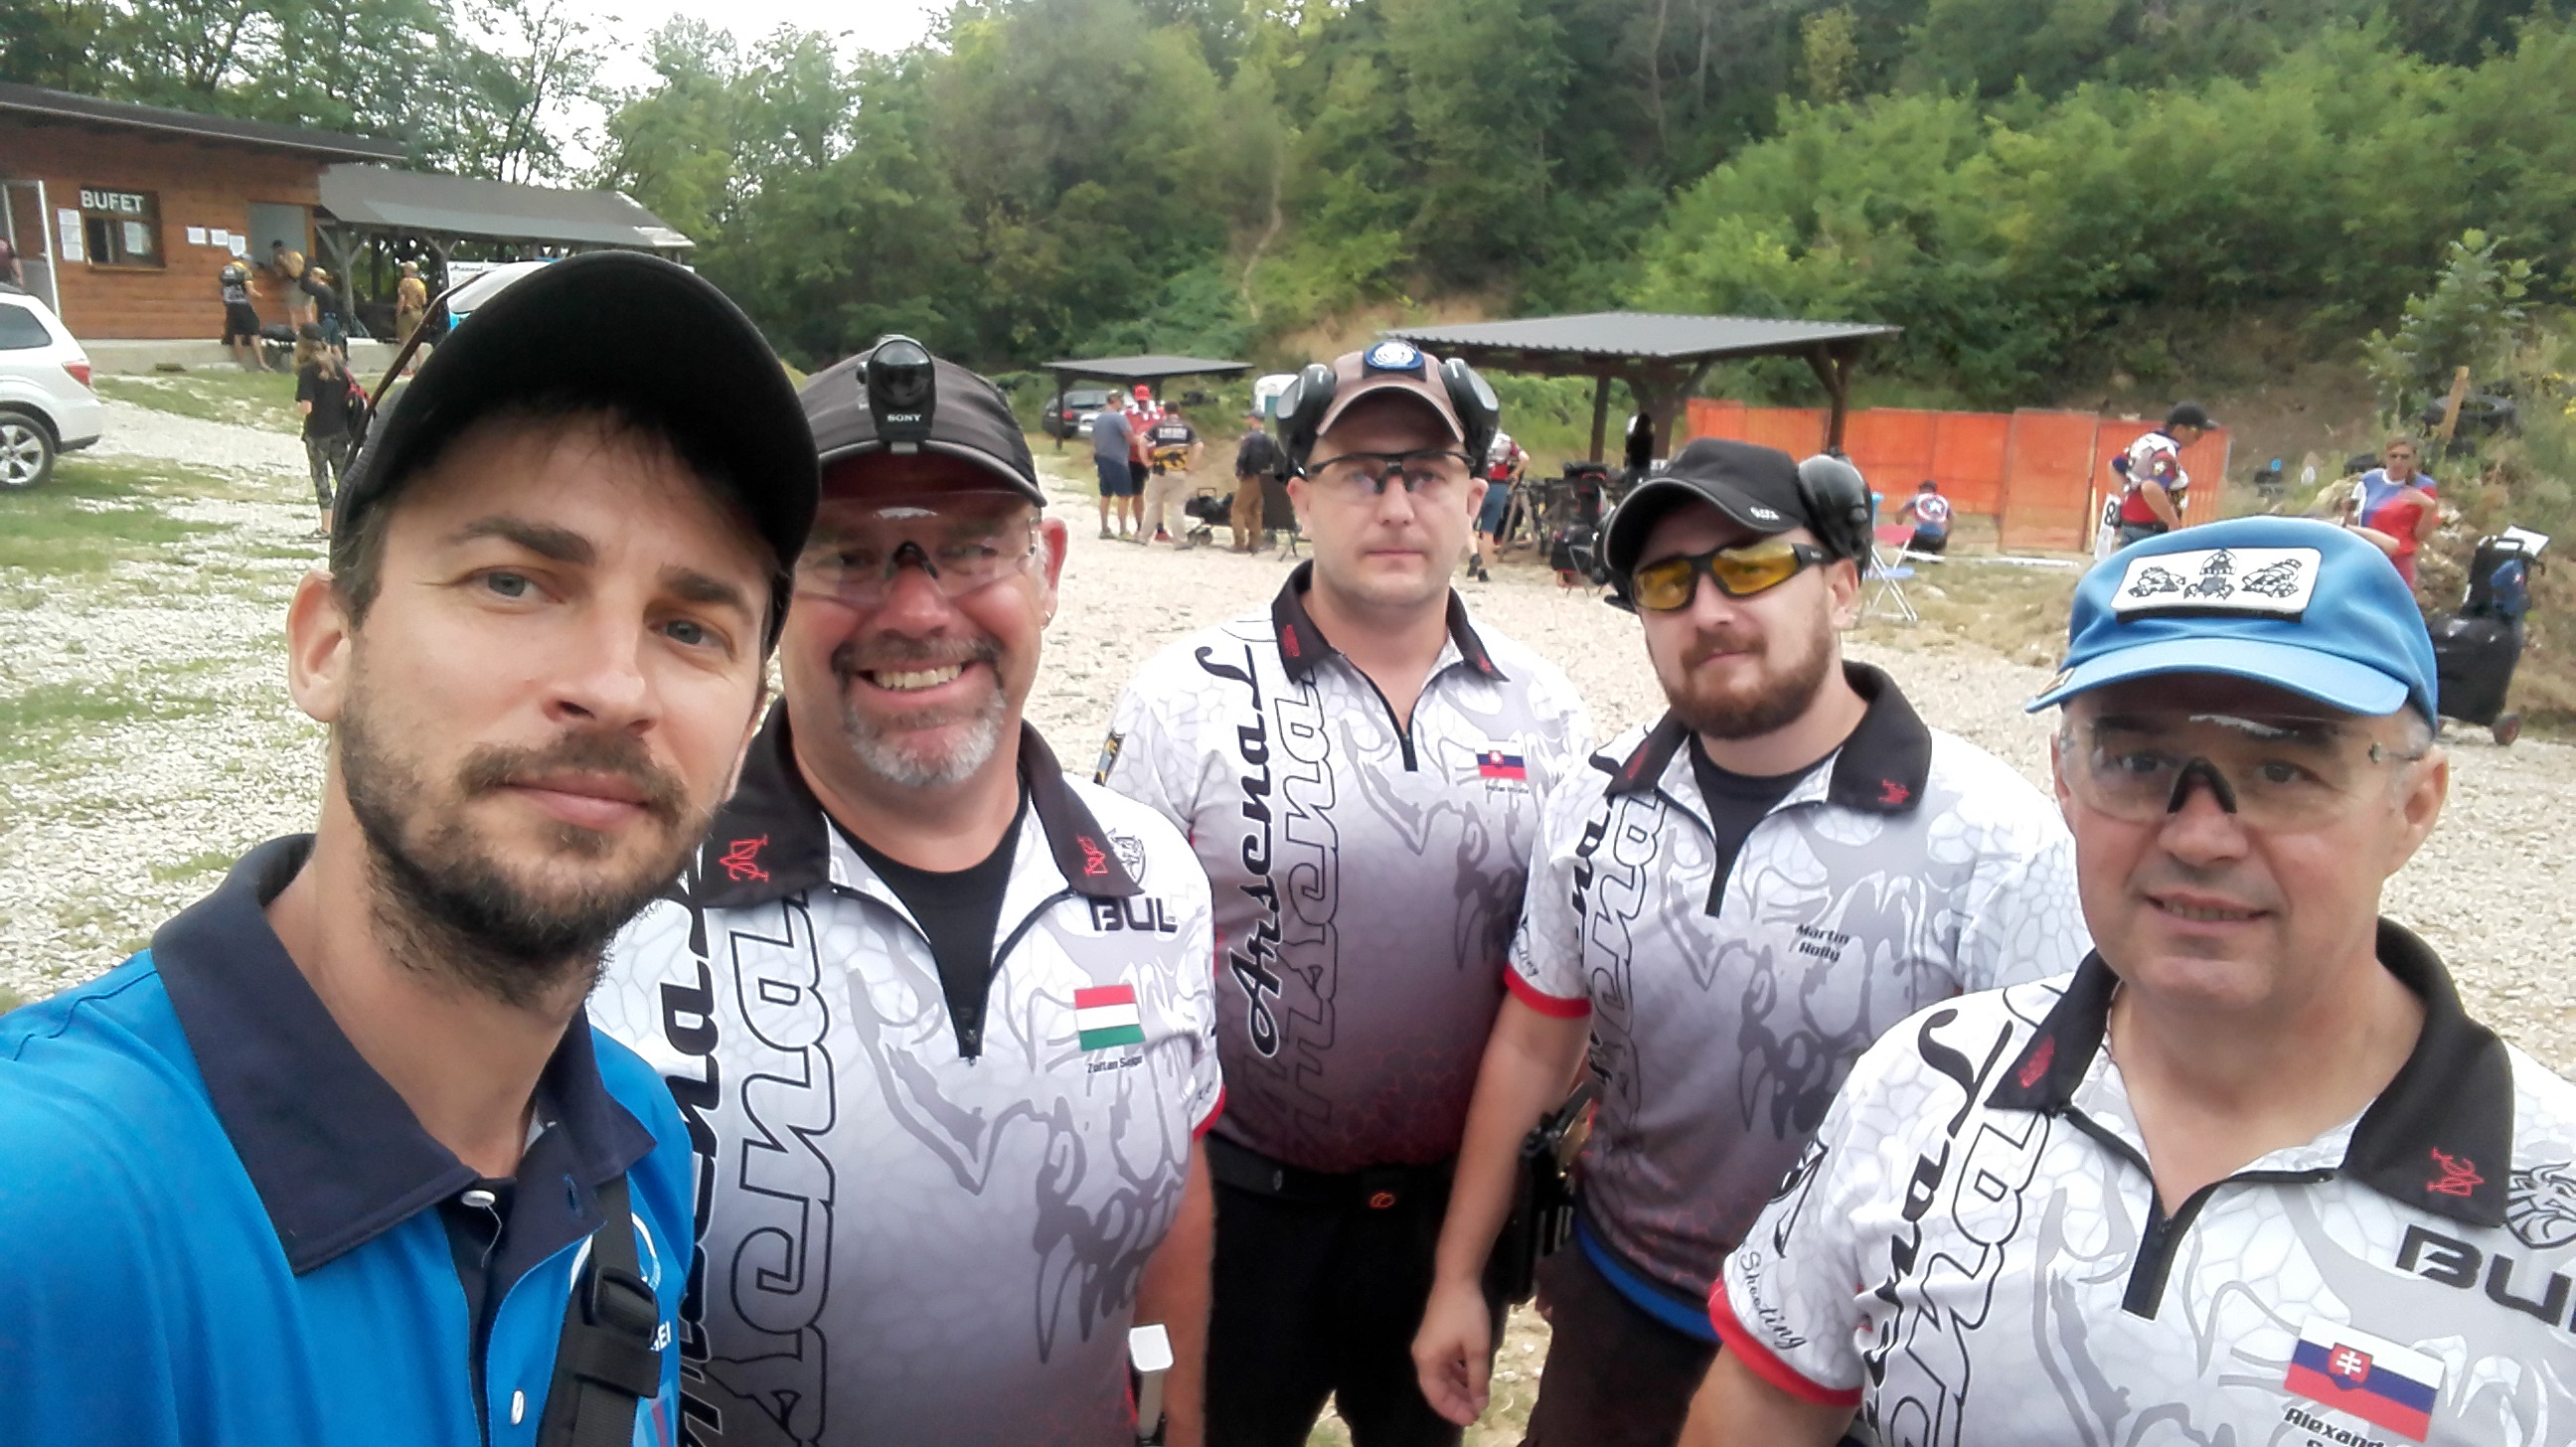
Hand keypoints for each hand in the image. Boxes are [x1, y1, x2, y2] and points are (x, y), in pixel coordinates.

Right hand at [1411, 1276, 1494, 1426]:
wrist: (1456, 1279)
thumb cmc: (1467, 1314)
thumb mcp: (1478, 1348)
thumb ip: (1478, 1379)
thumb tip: (1480, 1404)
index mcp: (1428, 1361)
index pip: (1437, 1397)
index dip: (1454, 1411)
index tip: (1473, 1419)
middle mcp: (1422, 1357)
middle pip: (1436, 1389)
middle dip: (1456, 1402)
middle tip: (1476, 1413)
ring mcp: (1427, 1347)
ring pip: (1440, 1377)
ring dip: (1457, 1389)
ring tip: (1475, 1398)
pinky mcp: (1434, 1339)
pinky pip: (1443, 1365)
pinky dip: (1456, 1374)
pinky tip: (1470, 1378)